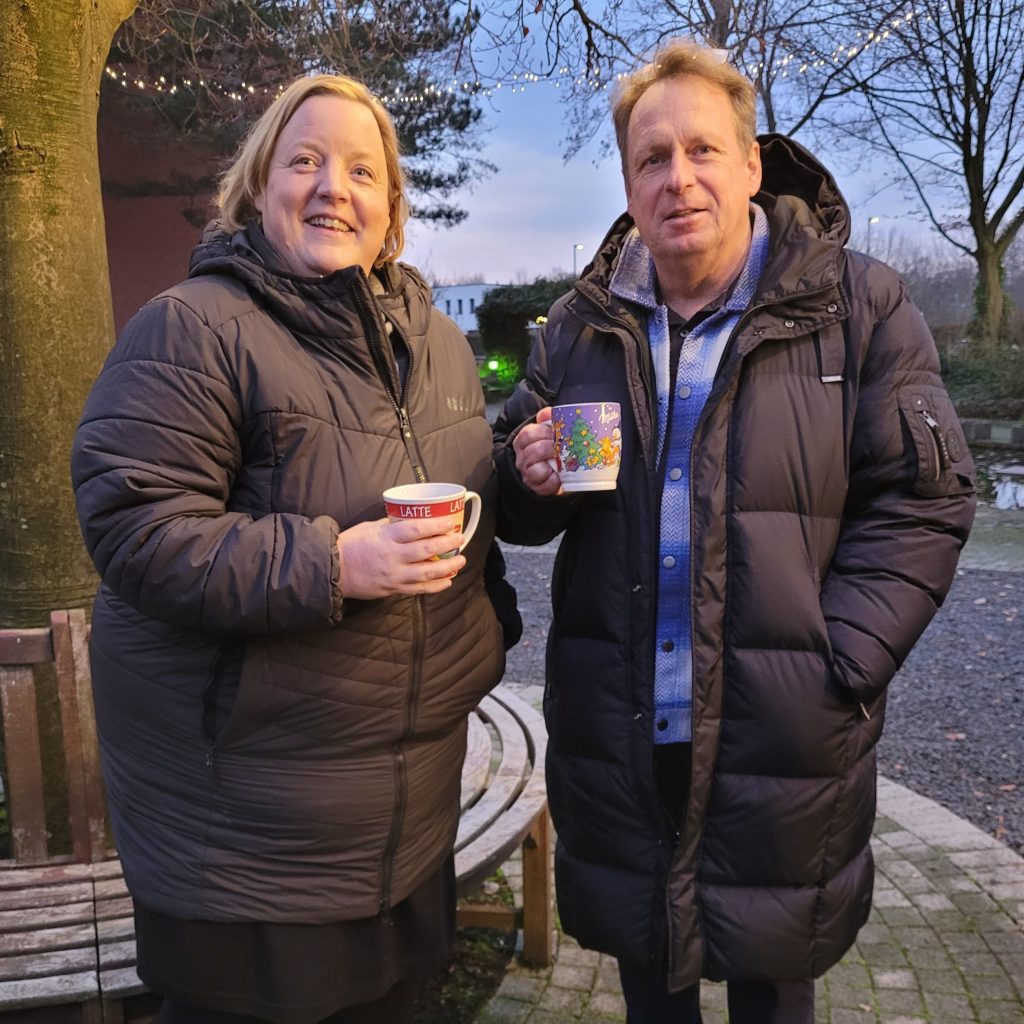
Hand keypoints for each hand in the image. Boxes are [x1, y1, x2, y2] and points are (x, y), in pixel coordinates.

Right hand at [336, 516, 466, 599]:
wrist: (333, 571)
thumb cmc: (350, 545)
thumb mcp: (370, 527)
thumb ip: (391, 525)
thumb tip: (410, 519)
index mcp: (387, 537)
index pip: (417, 529)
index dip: (437, 526)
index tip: (450, 523)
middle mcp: (393, 556)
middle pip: (427, 550)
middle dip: (448, 544)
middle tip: (460, 539)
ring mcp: (394, 575)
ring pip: (427, 572)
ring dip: (448, 567)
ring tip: (461, 561)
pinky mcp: (393, 589)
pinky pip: (419, 589)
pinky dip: (436, 586)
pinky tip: (447, 581)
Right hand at [513, 407, 562, 496]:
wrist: (543, 473)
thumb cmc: (545, 449)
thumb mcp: (544, 433)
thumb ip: (547, 419)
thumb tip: (549, 412)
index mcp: (523, 441)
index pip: (528, 434)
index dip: (544, 432)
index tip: (557, 431)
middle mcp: (522, 457)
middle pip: (534, 450)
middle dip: (551, 447)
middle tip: (564, 445)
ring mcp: (528, 473)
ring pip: (536, 468)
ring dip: (554, 462)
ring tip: (564, 459)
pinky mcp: (537, 486)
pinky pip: (546, 483)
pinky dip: (555, 479)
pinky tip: (561, 474)